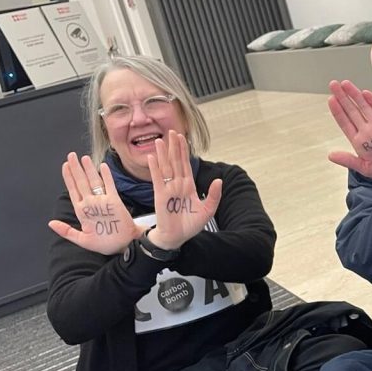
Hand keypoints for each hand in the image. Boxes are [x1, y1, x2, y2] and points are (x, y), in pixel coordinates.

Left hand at [48, 153, 141, 254]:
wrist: (124, 246)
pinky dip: (106, 176)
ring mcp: (103, 201)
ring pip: (94, 182)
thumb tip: (51, 223)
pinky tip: (102, 167)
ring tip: (83, 158)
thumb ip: (66, 231)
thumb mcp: (82, 240)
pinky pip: (110, 186)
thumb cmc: (105, 244)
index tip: (65, 166)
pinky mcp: (115, 202)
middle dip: (76, 168)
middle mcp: (91, 204)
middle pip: (81, 182)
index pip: (73, 190)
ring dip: (88, 169)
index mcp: (82, 211)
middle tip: (71, 155)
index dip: (68, 177)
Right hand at [146, 131, 220, 249]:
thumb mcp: (207, 210)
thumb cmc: (190, 226)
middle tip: (171, 132)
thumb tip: (218, 180)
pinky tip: (152, 157)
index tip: (182, 138)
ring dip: (162, 154)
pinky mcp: (160, 195)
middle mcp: (178, 185)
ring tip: (160, 140)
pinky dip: (155, 168)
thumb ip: (213, 195)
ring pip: (166, 167)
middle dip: (174, 147)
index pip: (186, 165)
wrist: (177, 238)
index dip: (184, 152)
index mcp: (189, 186)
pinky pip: (157, 179)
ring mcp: (168, 189)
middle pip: (175, 162)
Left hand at [326, 80, 371, 178]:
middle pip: (352, 111)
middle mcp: (366, 131)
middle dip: (342, 97)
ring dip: (354, 95)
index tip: (331, 99)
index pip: (345, 122)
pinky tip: (365, 93)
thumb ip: (348, 161)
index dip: (337, 111)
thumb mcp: (366, 168)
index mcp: (358, 141)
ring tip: (345, 84)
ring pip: (364, 107)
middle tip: (333, 84)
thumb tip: (330, 155)